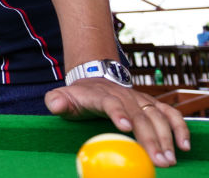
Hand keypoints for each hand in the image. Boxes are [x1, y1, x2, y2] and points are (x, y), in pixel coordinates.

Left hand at [45, 80, 189, 168]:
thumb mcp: (62, 96)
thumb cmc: (78, 96)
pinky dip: (179, 128)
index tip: (125, 127)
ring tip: (170, 159)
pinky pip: (170, 115)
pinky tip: (184, 145)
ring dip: (167, 138)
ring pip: (157, 117)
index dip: (118, 113)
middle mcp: (124, 96)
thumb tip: (55, 104)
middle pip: (140, 116)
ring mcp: (140, 100)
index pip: (111, 103)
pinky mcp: (152, 105)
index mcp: (101, 96)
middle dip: (150, 138)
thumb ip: (56, 100)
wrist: (95, 79)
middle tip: (158, 160)